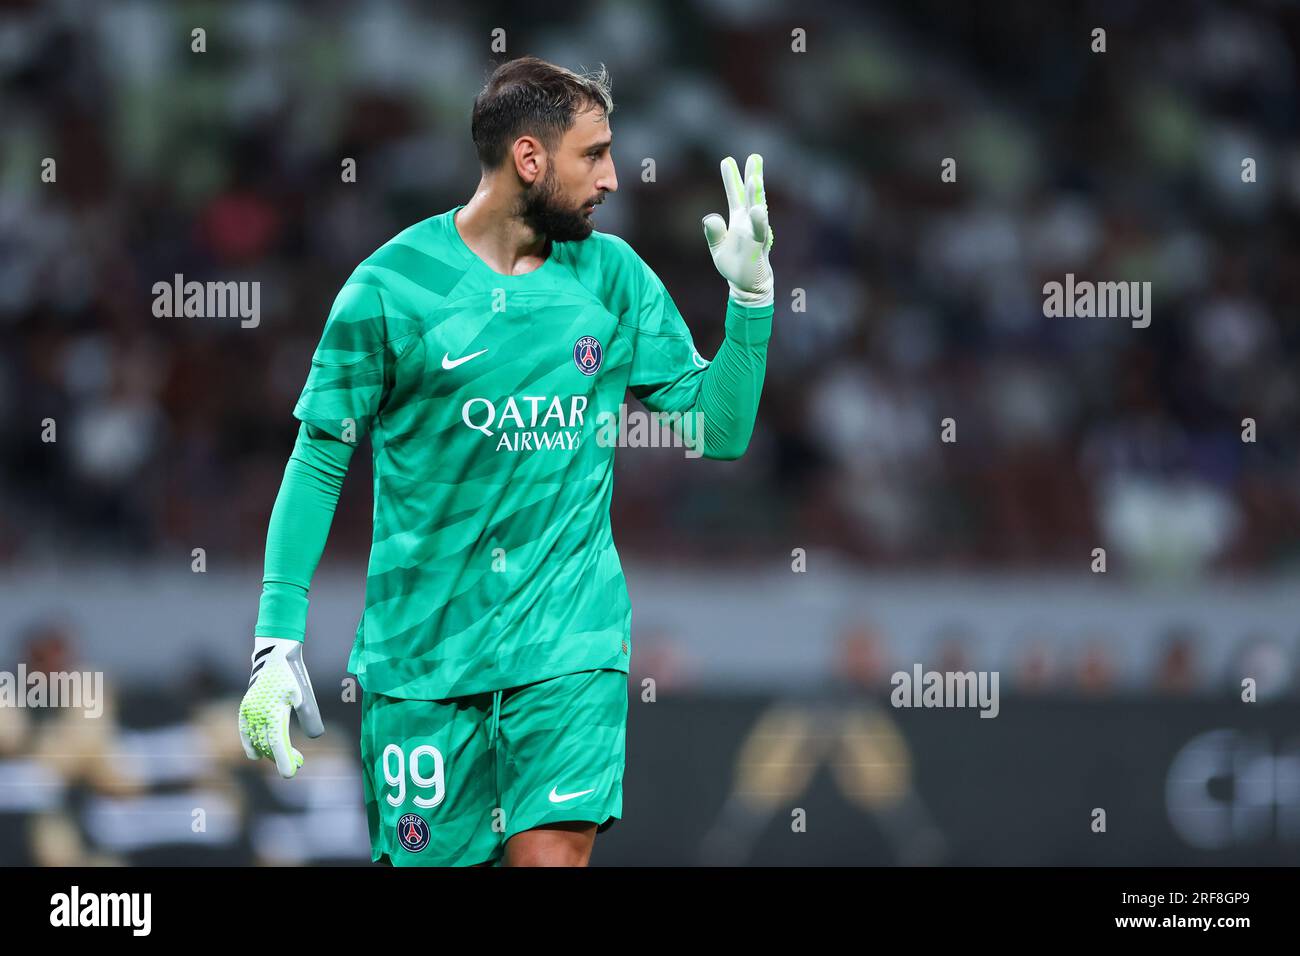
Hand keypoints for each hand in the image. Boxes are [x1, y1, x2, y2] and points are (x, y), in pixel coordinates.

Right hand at [238, 636, 323, 777]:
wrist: (276, 653)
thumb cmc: (293, 674)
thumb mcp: (305, 695)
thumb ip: (310, 717)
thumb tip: (315, 738)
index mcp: (273, 711)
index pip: (277, 744)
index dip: (283, 761)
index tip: (291, 774)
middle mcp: (257, 713)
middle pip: (268, 745)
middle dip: (282, 758)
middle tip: (300, 762)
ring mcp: (249, 711)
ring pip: (256, 741)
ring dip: (269, 752)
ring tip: (287, 756)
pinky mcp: (246, 707)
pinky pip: (244, 731)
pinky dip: (250, 743)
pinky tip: (256, 754)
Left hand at [701, 153, 773, 307]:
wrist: (747, 285)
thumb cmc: (734, 265)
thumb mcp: (717, 248)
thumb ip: (713, 232)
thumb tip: (709, 217)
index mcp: (738, 220)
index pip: (735, 195)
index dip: (731, 179)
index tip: (726, 160)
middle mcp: (749, 223)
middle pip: (751, 196)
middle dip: (753, 176)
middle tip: (755, 156)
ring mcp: (756, 233)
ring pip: (758, 210)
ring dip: (757, 195)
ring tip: (755, 178)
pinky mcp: (758, 247)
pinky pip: (760, 232)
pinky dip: (758, 221)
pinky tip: (756, 210)